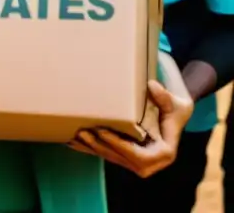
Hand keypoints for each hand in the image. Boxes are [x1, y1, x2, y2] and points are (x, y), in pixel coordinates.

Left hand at [67, 78, 193, 177]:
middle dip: (101, 147)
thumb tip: (151, 86)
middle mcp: (150, 161)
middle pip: (121, 159)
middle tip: (83, 132)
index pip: (140, 158)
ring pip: (111, 157)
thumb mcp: (177, 103)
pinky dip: (88, 148)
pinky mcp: (125, 155)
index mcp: (164, 153)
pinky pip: (106, 153)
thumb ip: (166, 98)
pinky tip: (71, 142)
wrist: (172, 113)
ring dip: (91, 148)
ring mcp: (136, 160)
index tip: (104, 132)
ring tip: (73, 136)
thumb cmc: (175, 109)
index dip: (121, 147)